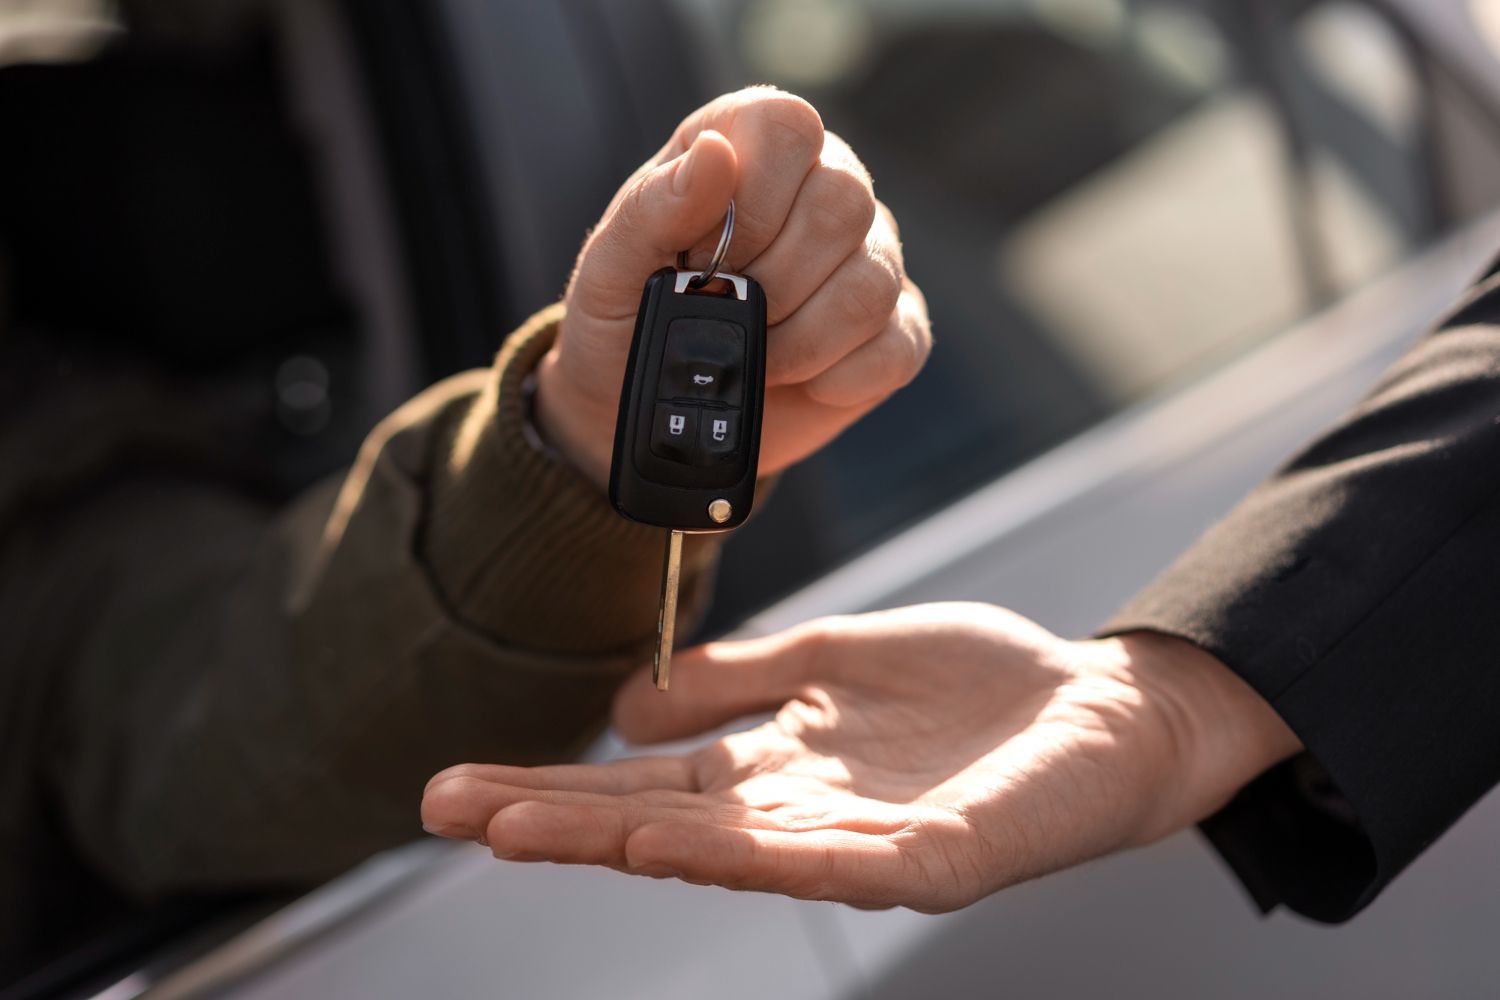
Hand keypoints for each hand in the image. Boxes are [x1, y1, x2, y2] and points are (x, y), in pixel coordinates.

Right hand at [421, 604, 1298, 910]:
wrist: (1102, 706)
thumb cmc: (978, 684)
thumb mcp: (835, 655)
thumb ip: (738, 678)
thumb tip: (627, 707)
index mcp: (775, 767)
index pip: (642, 784)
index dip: (555, 783)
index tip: (463, 782)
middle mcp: (799, 814)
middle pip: (655, 823)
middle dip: (550, 820)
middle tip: (447, 812)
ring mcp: (857, 845)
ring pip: (719, 852)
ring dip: (618, 841)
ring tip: (524, 831)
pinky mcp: (926, 861)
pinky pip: (825, 864)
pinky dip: (746, 854)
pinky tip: (672, 840)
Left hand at [533, 87, 930, 487]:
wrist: (652, 414)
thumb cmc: (627, 324)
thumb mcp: (610, 269)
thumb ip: (653, 207)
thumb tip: (716, 154)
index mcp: (752, 146)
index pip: (790, 128)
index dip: (753, 201)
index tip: (705, 259)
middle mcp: (825, 186)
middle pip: (845, 205)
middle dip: (772, 283)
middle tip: (724, 313)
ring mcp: (871, 259)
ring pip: (871, 285)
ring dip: (799, 342)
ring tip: (753, 354)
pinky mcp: (896, 331)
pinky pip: (896, 350)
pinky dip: (834, 380)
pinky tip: (795, 380)